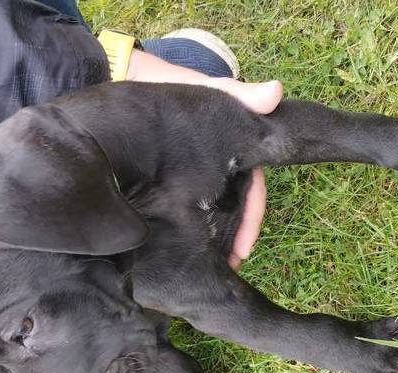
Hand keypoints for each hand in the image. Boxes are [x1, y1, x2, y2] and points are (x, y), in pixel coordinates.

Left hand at [126, 50, 280, 269]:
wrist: (122, 79)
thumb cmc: (166, 84)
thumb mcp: (204, 90)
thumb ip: (238, 93)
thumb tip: (275, 92)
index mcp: (229, 148)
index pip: (251, 188)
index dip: (252, 217)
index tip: (245, 245)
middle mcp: (213, 164)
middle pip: (234, 207)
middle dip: (235, 237)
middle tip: (230, 265)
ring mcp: (190, 173)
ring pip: (212, 211)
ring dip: (215, 239)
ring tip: (210, 268)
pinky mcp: (166, 180)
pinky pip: (184, 208)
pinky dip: (188, 229)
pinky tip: (181, 250)